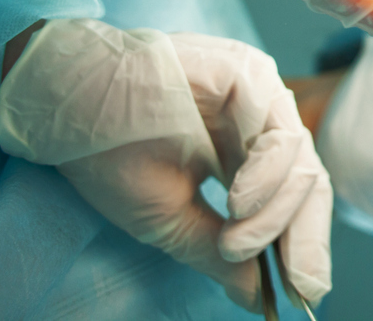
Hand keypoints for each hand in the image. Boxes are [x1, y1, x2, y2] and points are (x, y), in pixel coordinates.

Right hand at [0, 19, 332, 310]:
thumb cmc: (110, 152)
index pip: (293, 199)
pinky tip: (238, 203)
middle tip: (297, 284)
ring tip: (234, 242)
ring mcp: (260, 94)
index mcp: (247, 150)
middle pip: (307, 183)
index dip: (303, 247)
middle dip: (305, 241)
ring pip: (299, 164)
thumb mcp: (168, 217)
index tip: (304, 295)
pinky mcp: (250, 75)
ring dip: (272, 216)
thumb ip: (217, 252)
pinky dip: (267, 178)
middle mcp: (262, 120)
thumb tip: (255, 298)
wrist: (65, 101)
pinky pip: (280, 136)